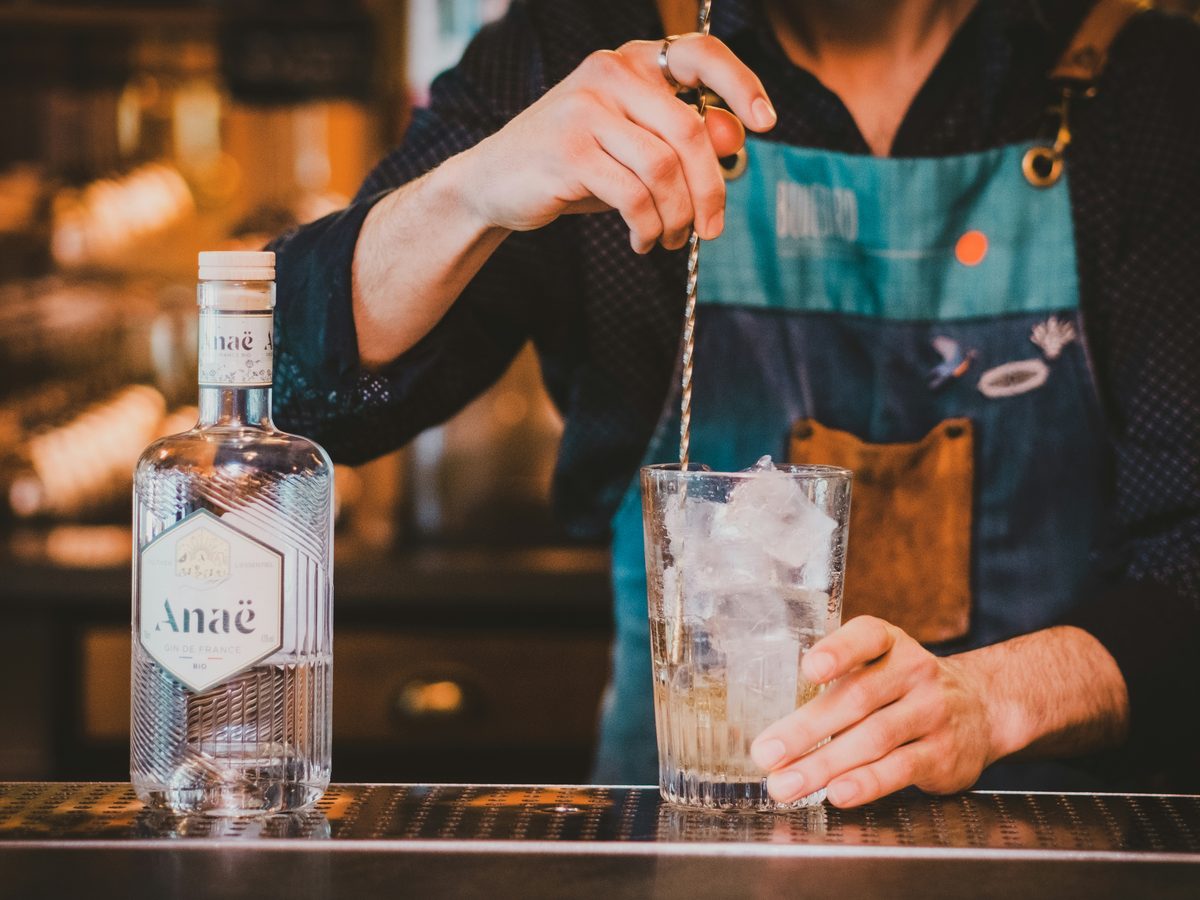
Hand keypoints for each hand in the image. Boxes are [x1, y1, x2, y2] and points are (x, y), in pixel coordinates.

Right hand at [458, 33, 776, 252]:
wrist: (495, 183)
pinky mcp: (568, 152)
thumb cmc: (576, 164)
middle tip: (711, 230)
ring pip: (664, 169)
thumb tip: (736, 139)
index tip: (766, 124)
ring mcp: (585, 110)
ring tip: (670, 239)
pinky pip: (633, 196)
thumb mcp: (634, 147)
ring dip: (677, 216)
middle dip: (710, 190)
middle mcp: (609, 74)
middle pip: (690, 131)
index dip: (740, 85)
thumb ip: (683, 138)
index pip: (699, 54)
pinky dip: (648, 228)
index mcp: (630, 62)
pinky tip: (643, 241)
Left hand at [749, 616, 997, 807]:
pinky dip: (867, 782)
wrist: (983, 708)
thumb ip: (836, 688)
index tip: (809, 668)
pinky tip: (838, 792)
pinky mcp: (944, 754)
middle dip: (806, 730)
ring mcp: (932, 712)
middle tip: (766, 753)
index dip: (838, 652)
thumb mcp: (879, 669)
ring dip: (824, 764)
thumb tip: (776, 734)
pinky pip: (901, 769)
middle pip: (856, 699)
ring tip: (786, 784)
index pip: (866, 637)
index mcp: (890, 643)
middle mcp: (914, 672)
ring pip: (874, 738)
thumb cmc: (905, 690)